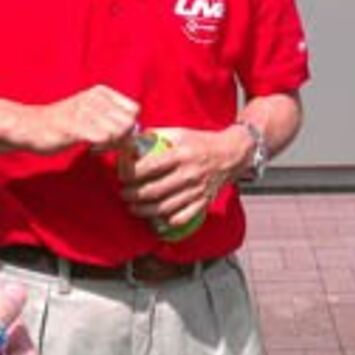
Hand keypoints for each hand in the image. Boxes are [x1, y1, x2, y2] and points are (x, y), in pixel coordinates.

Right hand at [16, 85, 138, 153]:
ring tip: (97, 145)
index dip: (130, 126)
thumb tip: (137, 133)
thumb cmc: (66, 123)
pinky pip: (104, 139)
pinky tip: (89, 148)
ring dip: (112, 144)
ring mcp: (86, 111)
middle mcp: (96, 98)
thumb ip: (114, 118)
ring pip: (119, 131)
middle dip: (123, 138)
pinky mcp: (76, 126)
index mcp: (102, 92)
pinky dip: (101, 148)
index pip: (134, 109)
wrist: (31, 126)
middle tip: (106, 144)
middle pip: (129, 122)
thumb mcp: (92, 111)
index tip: (116, 135)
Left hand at [119, 125, 253, 228]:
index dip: (130, 174)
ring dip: (143, 210)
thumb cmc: (202, 142)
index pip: (149, 167)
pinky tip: (156, 218)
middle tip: (123, 194)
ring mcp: (196, 190)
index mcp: (181, 154)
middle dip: (132, 195)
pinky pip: (181, 218)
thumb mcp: (180, 132)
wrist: (232, 153)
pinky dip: (166, 221)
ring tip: (133, 207)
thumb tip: (131, 141)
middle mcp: (189, 173)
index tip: (122, 176)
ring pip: (163, 207)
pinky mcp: (203, 202)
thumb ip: (156, 135)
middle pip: (153, 191)